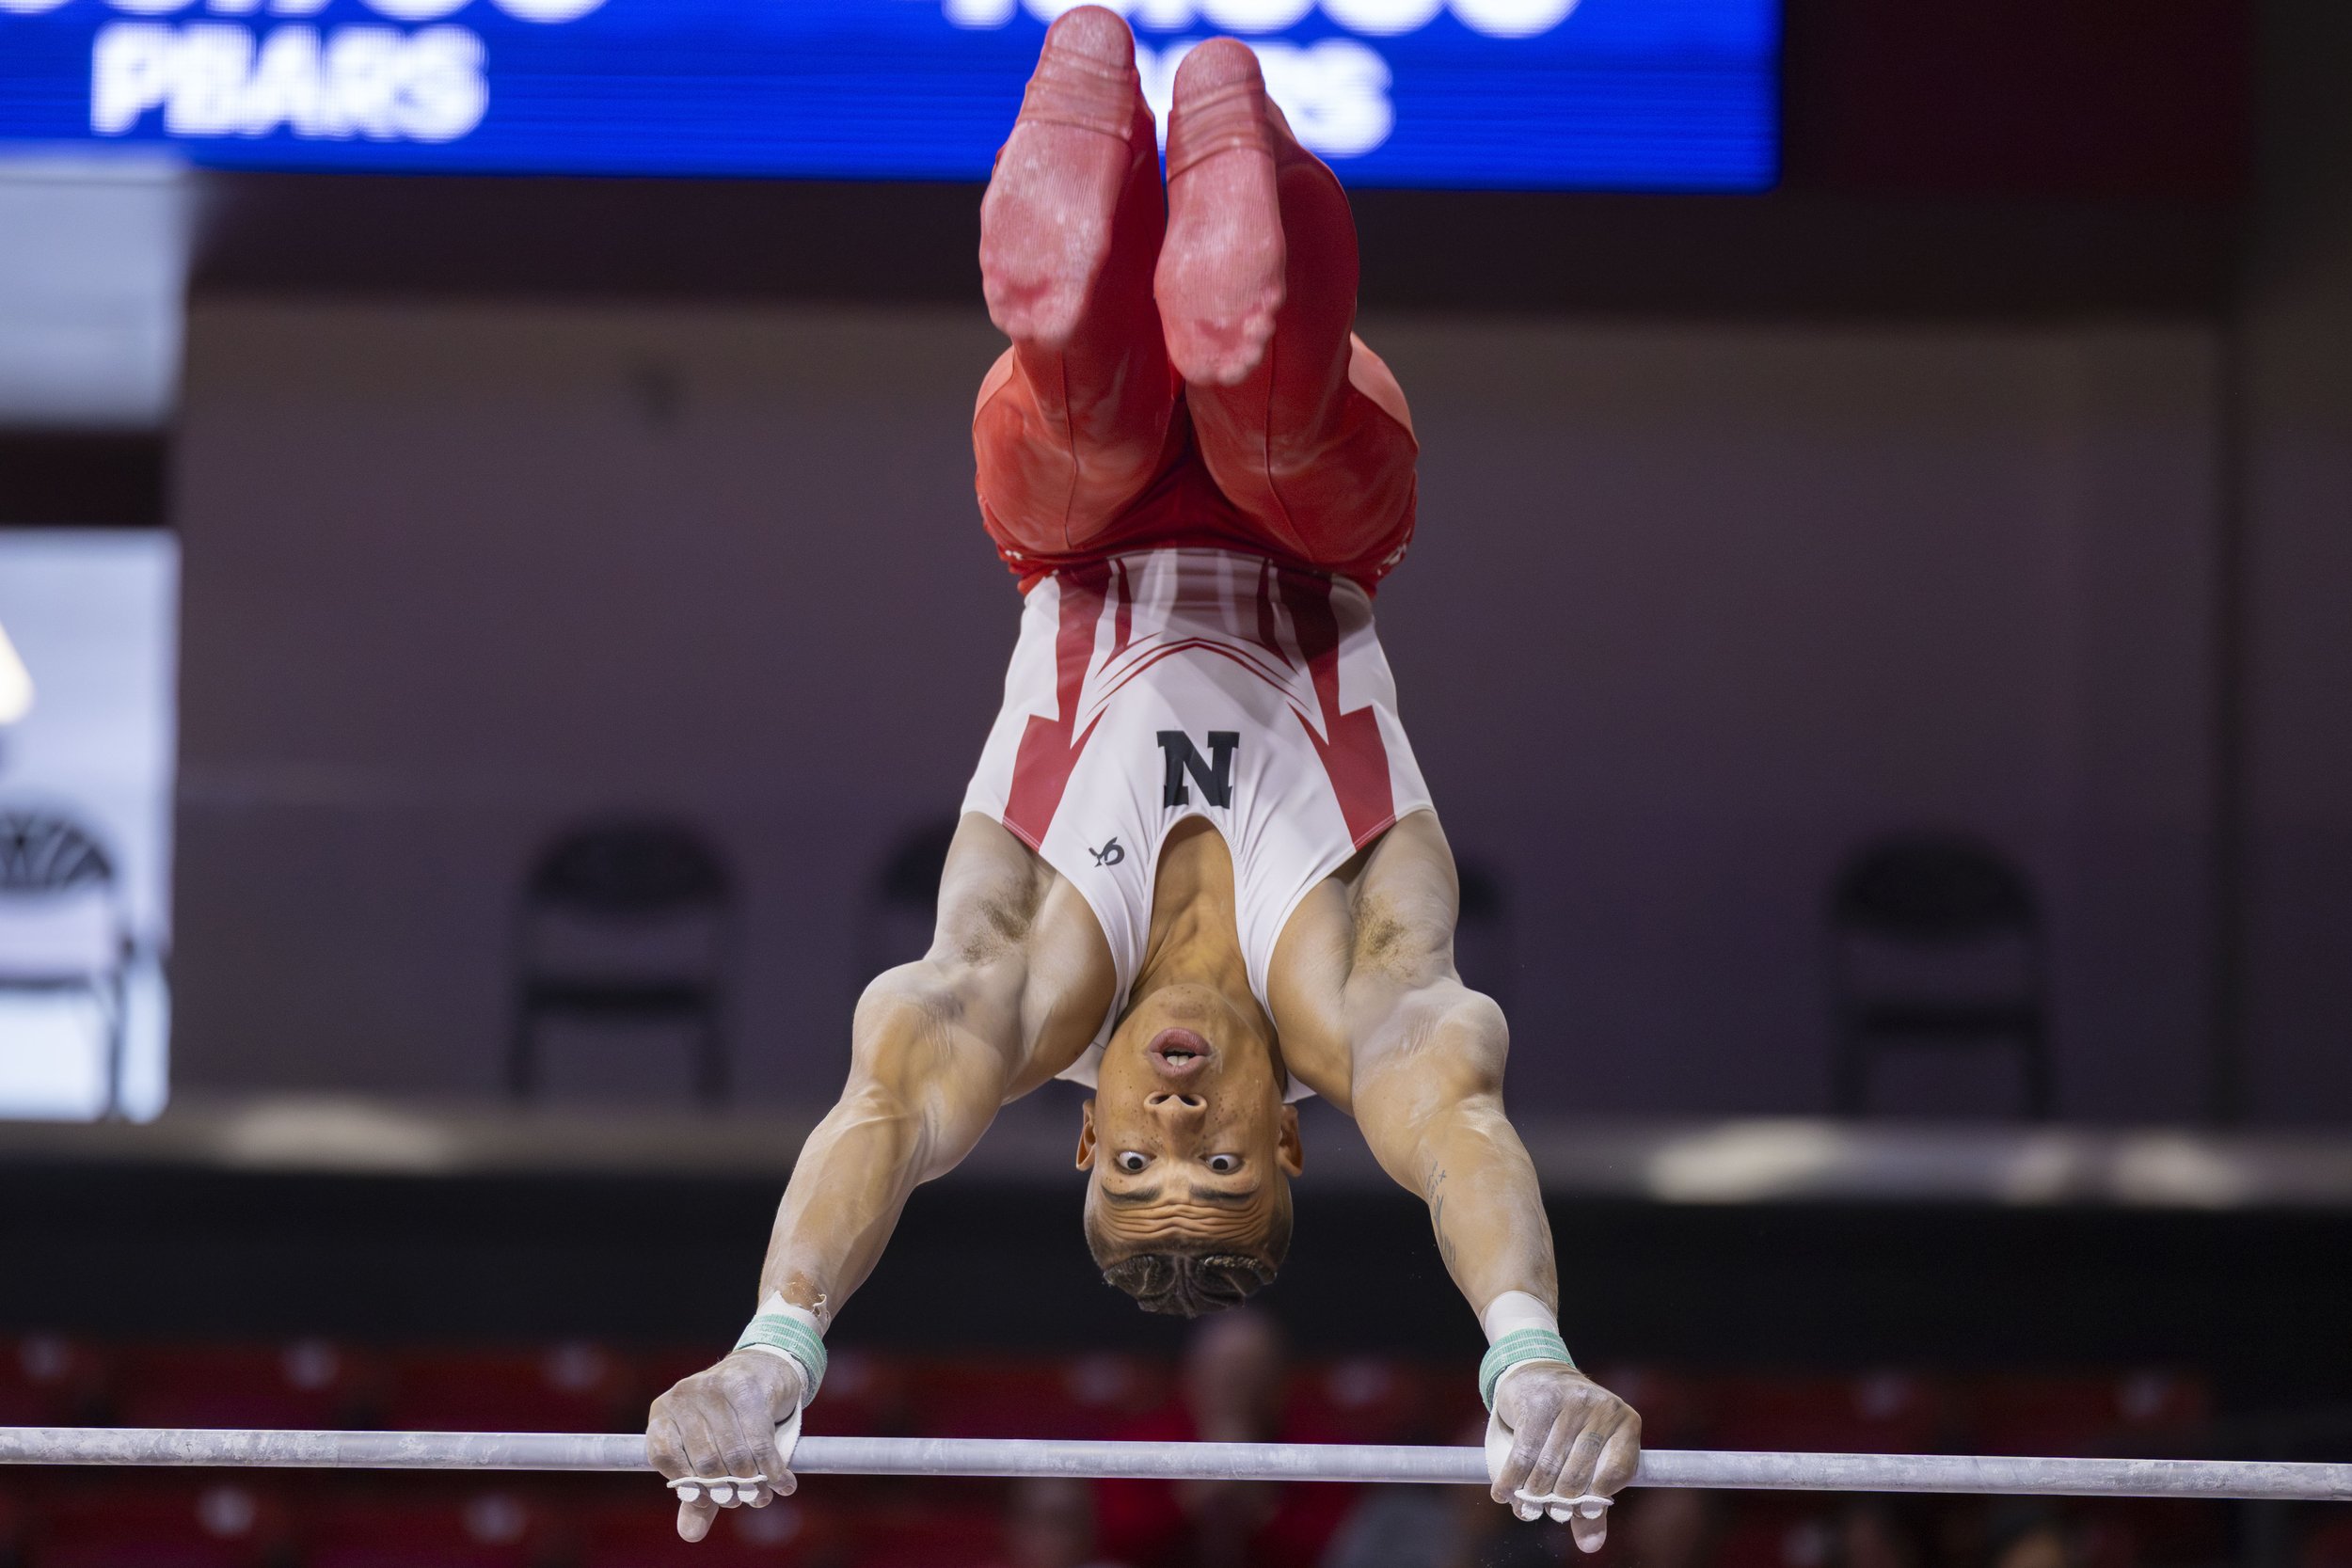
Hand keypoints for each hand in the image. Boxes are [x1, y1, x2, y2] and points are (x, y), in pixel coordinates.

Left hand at [647, 1350, 805, 1542]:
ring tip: (762, 1495)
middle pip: (704, 1459)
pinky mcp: (745, 1385)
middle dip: (727, 1489)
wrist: (762, 1372)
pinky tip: (782, 1481)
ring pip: (735, 1452)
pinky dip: (773, 1467)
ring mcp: (713, 1386)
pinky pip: (760, 1437)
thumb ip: (696, 1494)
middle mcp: (683, 1395)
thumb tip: (690, 1534)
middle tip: (742, 1499)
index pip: (663, 1455)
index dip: (687, 1485)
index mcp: (663, 1413)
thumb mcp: (706, 1455)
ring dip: (753, 1482)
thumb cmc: (727, 1420)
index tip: (709, 1501)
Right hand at [1487, 1363, 1641, 1554]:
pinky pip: (1524, 1451)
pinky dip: (1511, 1478)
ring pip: (1549, 1465)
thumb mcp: (1591, 1458)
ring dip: (1532, 1494)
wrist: (1540, 1376)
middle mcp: (1601, 1408)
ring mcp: (1570, 1401)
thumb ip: (1593, 1501)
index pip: (1617, 1471)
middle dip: (1559, 1500)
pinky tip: (1502, 1492)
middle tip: (1546, 1511)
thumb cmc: (1571, 1428)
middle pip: (1579, 1472)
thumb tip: (1590, 1546)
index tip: (1577, 1514)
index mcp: (1625, 1422)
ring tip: (1524, 1508)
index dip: (1596, 1499)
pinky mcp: (1539, 1401)